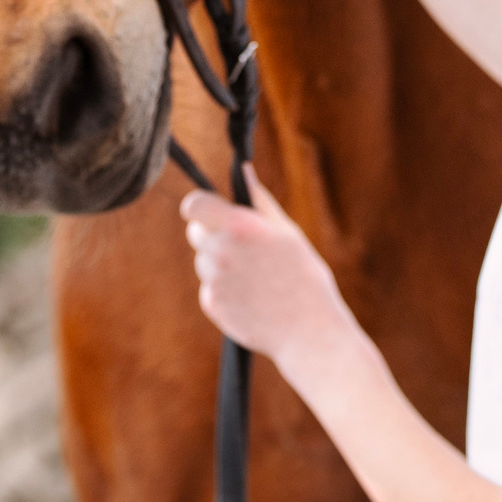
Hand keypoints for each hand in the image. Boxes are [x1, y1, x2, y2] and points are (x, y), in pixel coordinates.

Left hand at [182, 165, 358, 379]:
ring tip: (255, 276)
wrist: (308, 331)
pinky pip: (209, 288)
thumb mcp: (286, 232)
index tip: (211, 211)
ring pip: (203, 261)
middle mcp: (220, 251)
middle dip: (212, 234)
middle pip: (195, 232)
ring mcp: (213, 280)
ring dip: (219, 263)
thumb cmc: (303, 276)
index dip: (199, 206)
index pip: (193, 205)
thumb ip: (259, 200)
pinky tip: (251, 297)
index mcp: (239, 227)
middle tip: (243, 246)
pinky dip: (224, 290)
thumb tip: (243, 170)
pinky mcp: (211, 305)